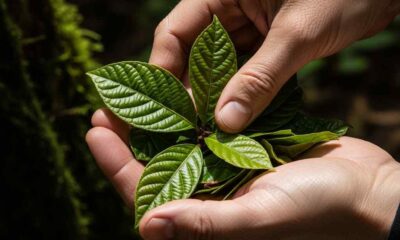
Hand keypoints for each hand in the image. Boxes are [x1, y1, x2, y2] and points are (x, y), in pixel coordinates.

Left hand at [86, 108, 399, 239]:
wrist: (364, 191)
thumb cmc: (319, 212)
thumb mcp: (261, 219)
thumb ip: (207, 225)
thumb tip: (147, 226)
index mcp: (206, 216)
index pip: (145, 194)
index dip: (115, 164)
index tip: (95, 130)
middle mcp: (211, 194)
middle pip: (156, 165)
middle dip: (129, 137)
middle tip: (106, 107)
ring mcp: (228, 170)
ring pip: (180, 144)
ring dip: (157, 120)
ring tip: (136, 92)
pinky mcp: (247, 150)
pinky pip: (210, 129)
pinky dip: (193, 111)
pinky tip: (181, 92)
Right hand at [149, 0, 398, 132]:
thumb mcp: (298, 33)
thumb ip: (261, 77)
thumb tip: (226, 122)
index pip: (175, 32)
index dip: (164, 70)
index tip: (165, 109)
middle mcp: (227, 9)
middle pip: (193, 54)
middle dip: (191, 90)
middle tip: (189, 128)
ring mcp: (246, 27)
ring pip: (219, 66)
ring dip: (218, 96)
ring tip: (211, 129)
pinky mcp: (266, 43)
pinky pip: (244, 71)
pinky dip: (242, 93)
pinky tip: (239, 116)